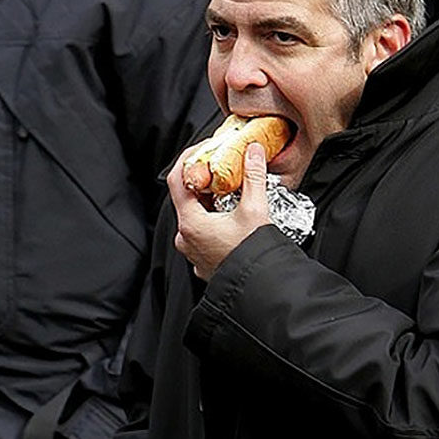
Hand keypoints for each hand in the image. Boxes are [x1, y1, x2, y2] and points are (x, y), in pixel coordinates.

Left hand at [168, 141, 270, 279]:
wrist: (262, 288)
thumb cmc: (254, 255)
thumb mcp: (256, 209)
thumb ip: (253, 176)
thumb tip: (252, 152)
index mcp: (191, 223)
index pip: (176, 180)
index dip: (189, 159)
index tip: (204, 150)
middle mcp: (187, 239)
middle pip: (189, 198)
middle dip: (207, 182)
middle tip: (226, 170)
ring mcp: (194, 252)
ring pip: (198, 217)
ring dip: (213, 203)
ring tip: (235, 194)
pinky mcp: (205, 262)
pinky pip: (205, 235)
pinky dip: (217, 222)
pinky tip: (235, 219)